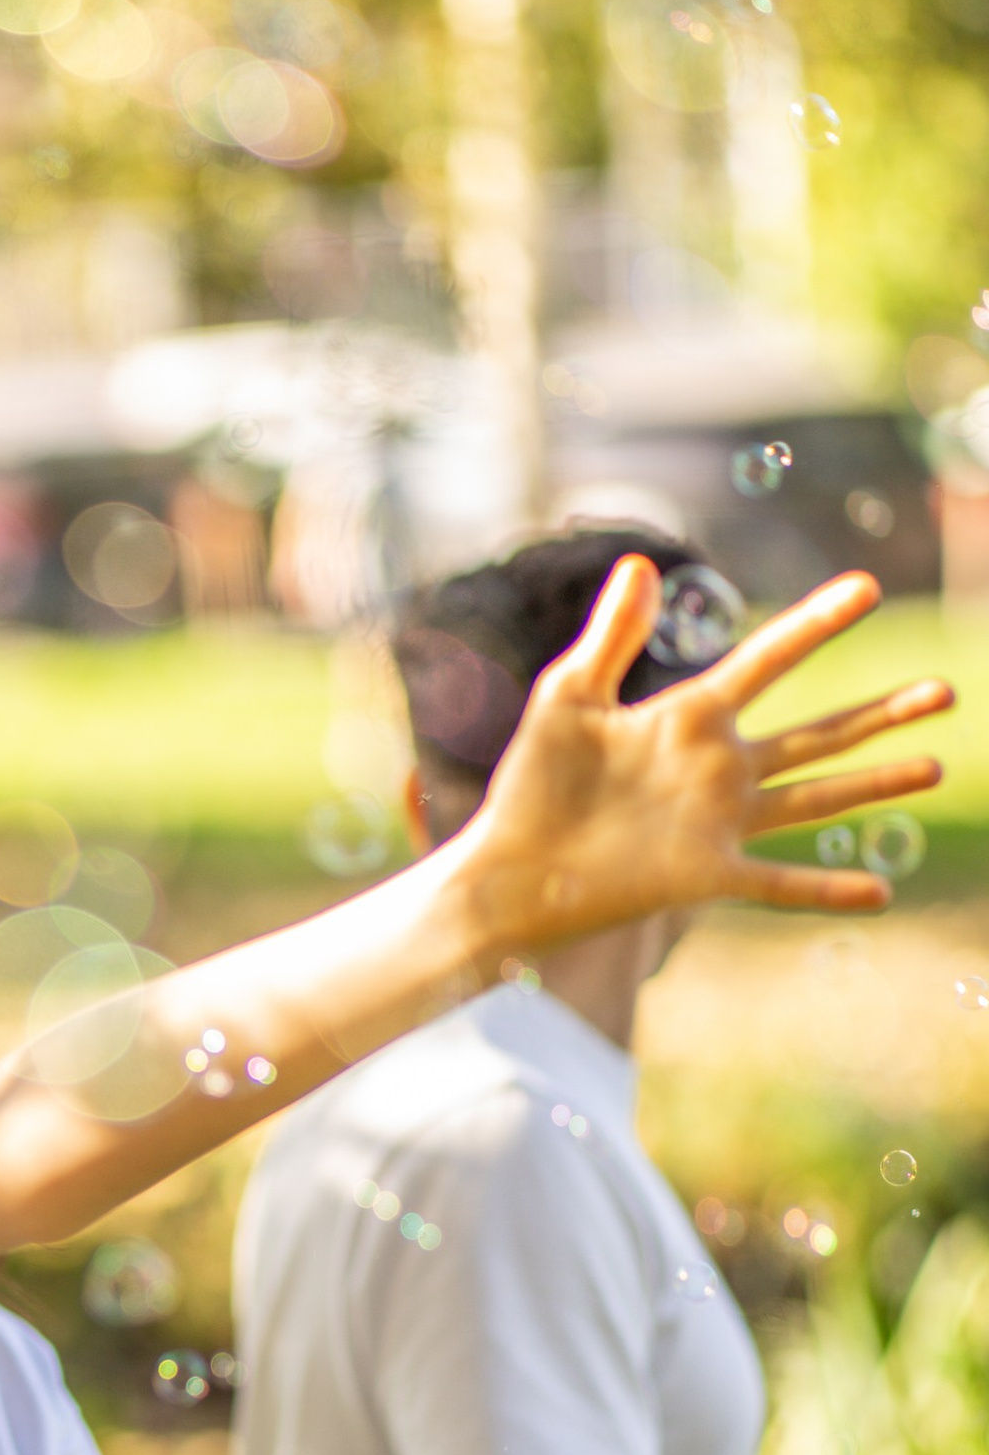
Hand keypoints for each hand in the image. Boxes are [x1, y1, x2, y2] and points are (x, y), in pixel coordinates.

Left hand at [461, 560, 949, 955]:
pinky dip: (829, 889)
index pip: (769, 660)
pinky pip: (781, 881)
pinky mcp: (709, 874)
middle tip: (945, 690)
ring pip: (818, 796)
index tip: (865, 587)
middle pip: (819, 733)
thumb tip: (639, 562)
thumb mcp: (568, 696)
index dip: (817, 623)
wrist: (509, 867)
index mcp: (691, 717)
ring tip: (935, 764)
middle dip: (882, 713)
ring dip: (877, 781)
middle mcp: (720, 768)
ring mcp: (721, 822)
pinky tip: (880, 892)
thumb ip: (611, 635)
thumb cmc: (533, 783)